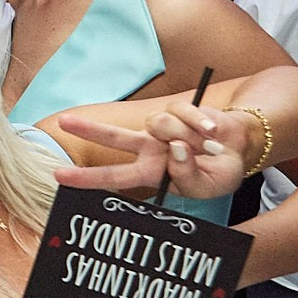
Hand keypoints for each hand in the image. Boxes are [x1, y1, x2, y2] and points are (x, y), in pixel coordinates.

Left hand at [53, 102, 252, 200]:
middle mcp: (149, 149)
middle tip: (63, 122)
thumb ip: (188, 175)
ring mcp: (162, 128)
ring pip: (160, 123)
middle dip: (88, 129)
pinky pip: (185, 112)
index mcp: (150, 173)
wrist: (240, 150)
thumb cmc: (218, 173)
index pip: (112, 177)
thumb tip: (174, 149)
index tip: (58, 175)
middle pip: (113, 137)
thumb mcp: (207, 187)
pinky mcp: (179, 110)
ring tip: (209, 147)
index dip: (85, 178)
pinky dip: (202, 124)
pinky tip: (214, 133)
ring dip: (189, 136)